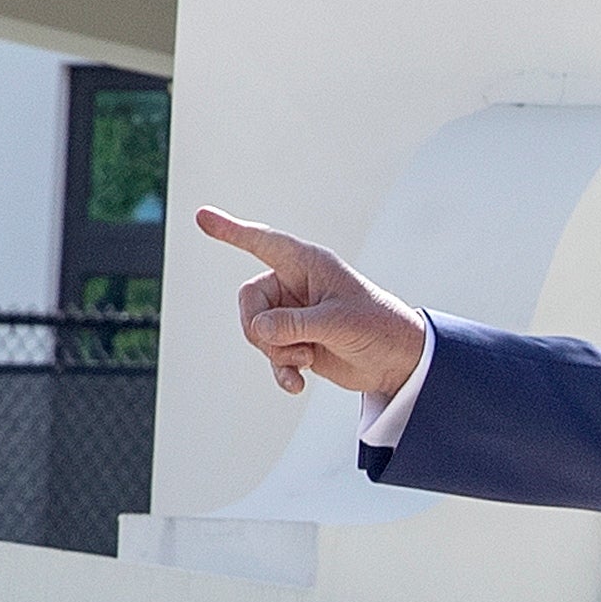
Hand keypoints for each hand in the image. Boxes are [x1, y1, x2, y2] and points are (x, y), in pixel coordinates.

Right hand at [197, 207, 426, 399]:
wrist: (399, 361)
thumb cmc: (379, 327)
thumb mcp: (339, 323)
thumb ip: (297, 324)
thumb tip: (259, 330)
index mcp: (308, 264)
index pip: (262, 243)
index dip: (231, 231)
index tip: (201, 217)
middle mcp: (295, 285)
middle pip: (249, 301)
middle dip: (261, 328)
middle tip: (292, 346)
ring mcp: (293, 315)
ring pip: (256, 331)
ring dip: (277, 351)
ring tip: (308, 357)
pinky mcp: (296, 342)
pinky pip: (270, 355)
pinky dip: (280, 371)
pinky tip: (296, 385)